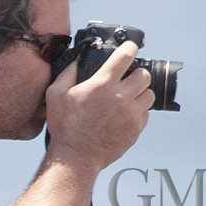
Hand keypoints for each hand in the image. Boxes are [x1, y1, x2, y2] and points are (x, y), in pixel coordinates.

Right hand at [44, 41, 152, 173]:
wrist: (76, 157)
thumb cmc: (65, 126)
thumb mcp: (56, 93)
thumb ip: (68, 72)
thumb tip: (78, 58)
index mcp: (102, 84)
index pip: (125, 56)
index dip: (130, 48)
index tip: (130, 47)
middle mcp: (121, 97)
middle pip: (144, 75)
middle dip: (137, 73)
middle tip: (128, 77)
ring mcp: (131, 114)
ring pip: (149, 95)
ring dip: (140, 92)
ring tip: (128, 97)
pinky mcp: (135, 130)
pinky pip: (146, 114)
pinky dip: (138, 111)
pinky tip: (125, 114)